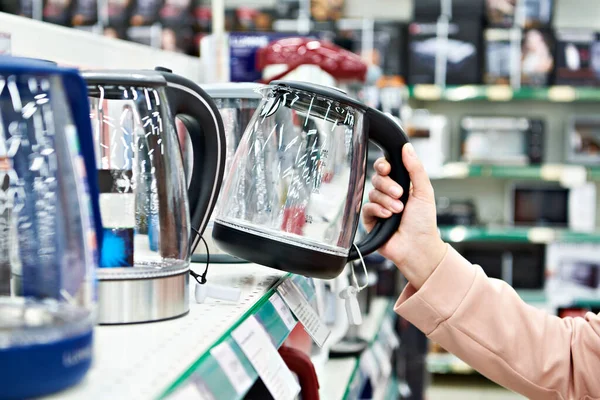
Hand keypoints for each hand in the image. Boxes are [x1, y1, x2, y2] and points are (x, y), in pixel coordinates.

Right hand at [362, 143, 446, 289]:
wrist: (418, 247)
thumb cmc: (424, 222)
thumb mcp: (424, 191)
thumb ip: (416, 168)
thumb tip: (407, 147)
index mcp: (401, 184)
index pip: (385, 167)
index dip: (383, 165)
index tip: (388, 168)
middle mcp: (388, 194)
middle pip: (377, 178)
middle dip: (388, 185)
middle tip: (400, 194)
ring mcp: (378, 207)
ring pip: (372, 193)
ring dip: (387, 201)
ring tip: (398, 211)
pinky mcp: (370, 220)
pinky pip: (367, 208)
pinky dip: (378, 210)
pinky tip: (388, 216)